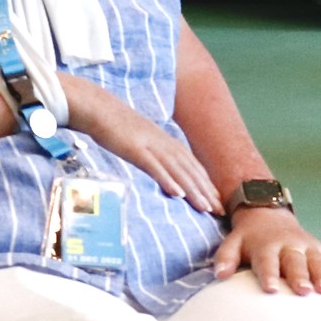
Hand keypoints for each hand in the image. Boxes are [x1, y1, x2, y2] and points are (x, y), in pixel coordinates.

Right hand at [60, 73, 218, 212]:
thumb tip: (166, 172)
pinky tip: (177, 194)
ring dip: (193, 190)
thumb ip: (157, 156)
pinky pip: (155, 167)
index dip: (207, 185)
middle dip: (207, 192)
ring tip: (205, 207)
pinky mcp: (136, 149)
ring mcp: (152, 147)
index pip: (194, 167)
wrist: (100, 108)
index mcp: (169, 144)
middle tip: (220, 211)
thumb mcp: (144, 142)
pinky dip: (167, 180)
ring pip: (178, 171)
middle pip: (191, 171)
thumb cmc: (119, 128)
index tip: (218, 203)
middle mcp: (166, 145)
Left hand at [214, 205, 320, 294]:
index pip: (267, 261)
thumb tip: (220, 275)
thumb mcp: (233, 243)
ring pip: (316, 260)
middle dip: (300, 276)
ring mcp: (306, 245)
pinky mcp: (320, 248)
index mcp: (266, 245)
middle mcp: (288, 244)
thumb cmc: (249, 238)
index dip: (269, 275)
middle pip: (295, 261)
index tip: (271, 290)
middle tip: (304, 291)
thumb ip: (225, 258)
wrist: (268, 214)